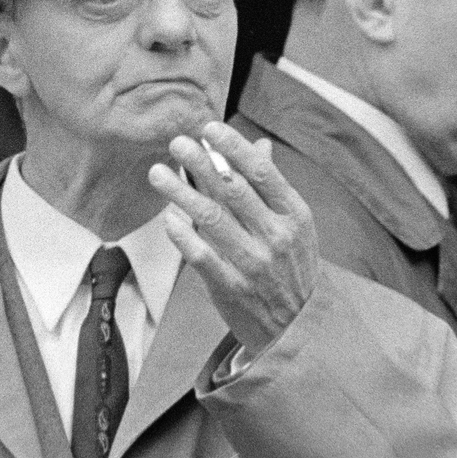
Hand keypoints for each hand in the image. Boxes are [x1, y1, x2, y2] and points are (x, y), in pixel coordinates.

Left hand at [148, 121, 321, 352]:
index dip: (234, 148)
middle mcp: (276, 236)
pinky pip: (201, 256)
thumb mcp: (296, 225)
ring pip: (211, 219)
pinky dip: (182, 235)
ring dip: (180, 193)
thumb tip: (259, 145)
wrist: (298, 328)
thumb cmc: (293, 267)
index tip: (209, 129)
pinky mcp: (233, 287)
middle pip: (232, 190)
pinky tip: (168, 218)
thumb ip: (272, 186)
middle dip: (201, 163)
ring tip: (158, 174)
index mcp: (294, 215)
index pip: (262, 173)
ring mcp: (255, 263)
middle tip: (176, 143)